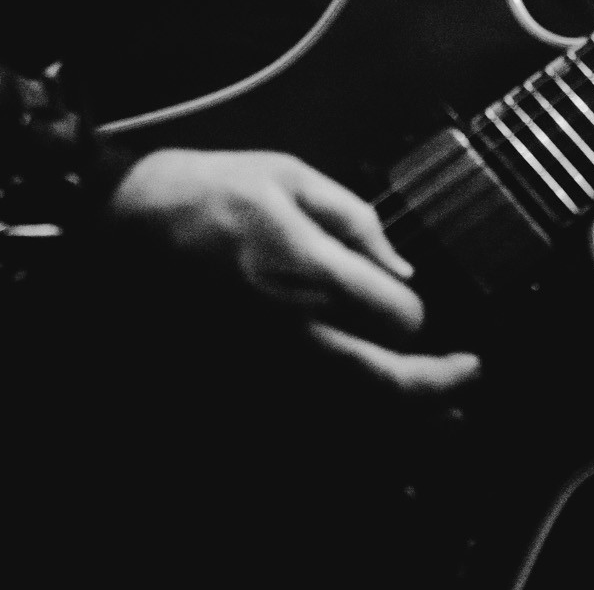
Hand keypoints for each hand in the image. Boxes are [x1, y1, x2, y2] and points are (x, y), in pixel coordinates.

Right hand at [107, 146, 480, 396]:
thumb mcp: (288, 173)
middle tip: (469, 377)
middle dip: (438, 387)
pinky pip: (309, 414)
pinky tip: (369, 408)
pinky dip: (350, 420)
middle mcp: (294, 329)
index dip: (415, 312)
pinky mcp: (241, 378)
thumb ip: (353, 217)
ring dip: (403, 416)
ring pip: (350, 411)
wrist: (123, 225)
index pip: (397, 316)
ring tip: (441, 412)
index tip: (411, 301)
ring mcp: (266, 362)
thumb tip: (398, 263)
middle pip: (384, 383)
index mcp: (309, 270)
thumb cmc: (208, 190)